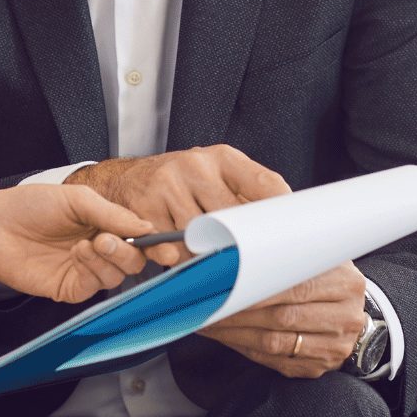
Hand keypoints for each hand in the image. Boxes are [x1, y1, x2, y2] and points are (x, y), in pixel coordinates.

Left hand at [0, 184, 152, 303]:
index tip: (164, 241)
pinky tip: (79, 253)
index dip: (155, 241)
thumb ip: (113, 214)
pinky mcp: (70, 289)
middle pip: (135, 260)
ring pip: (118, 275)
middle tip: (111, 238)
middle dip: (131, 251)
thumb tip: (147, 227)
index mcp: (105, 224)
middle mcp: (99, 249)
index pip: (140, 236)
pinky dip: (93, 270)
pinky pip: (95, 286)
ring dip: (109, 259)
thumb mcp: (77, 198)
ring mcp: (85, 270)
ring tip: (90, 242)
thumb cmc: (30, 206)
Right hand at [66, 146, 290, 264]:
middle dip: (238, 243)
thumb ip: (246, 196)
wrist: (126, 179)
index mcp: (223, 158)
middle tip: (244, 259)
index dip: (280, 213)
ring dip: (204, 254)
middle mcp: (197, 165)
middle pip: (234, 220)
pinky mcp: (146, 207)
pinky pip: (172, 247)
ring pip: (202, 238)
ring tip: (202, 252)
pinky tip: (177, 249)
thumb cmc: (182, 184)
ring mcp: (169, 184)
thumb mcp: (215, 176)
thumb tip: (284, 225)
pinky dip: (178, 257)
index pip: (266, 184)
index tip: (289, 234)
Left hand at [198, 261, 367, 378]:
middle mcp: (346, 316)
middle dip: (240, 313)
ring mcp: (335, 345)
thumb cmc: (324, 280)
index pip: (296, 287)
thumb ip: (285, 254)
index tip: (226, 287)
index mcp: (345, 283)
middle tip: (209, 306)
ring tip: (209, 322)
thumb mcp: (315, 259)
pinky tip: (228, 337)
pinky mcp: (319, 365)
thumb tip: (234, 251)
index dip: (258, 290)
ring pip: (276, 343)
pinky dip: (246, 349)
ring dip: (236, 334)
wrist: (348, 312)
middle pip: (284, 317)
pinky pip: (276, 361)